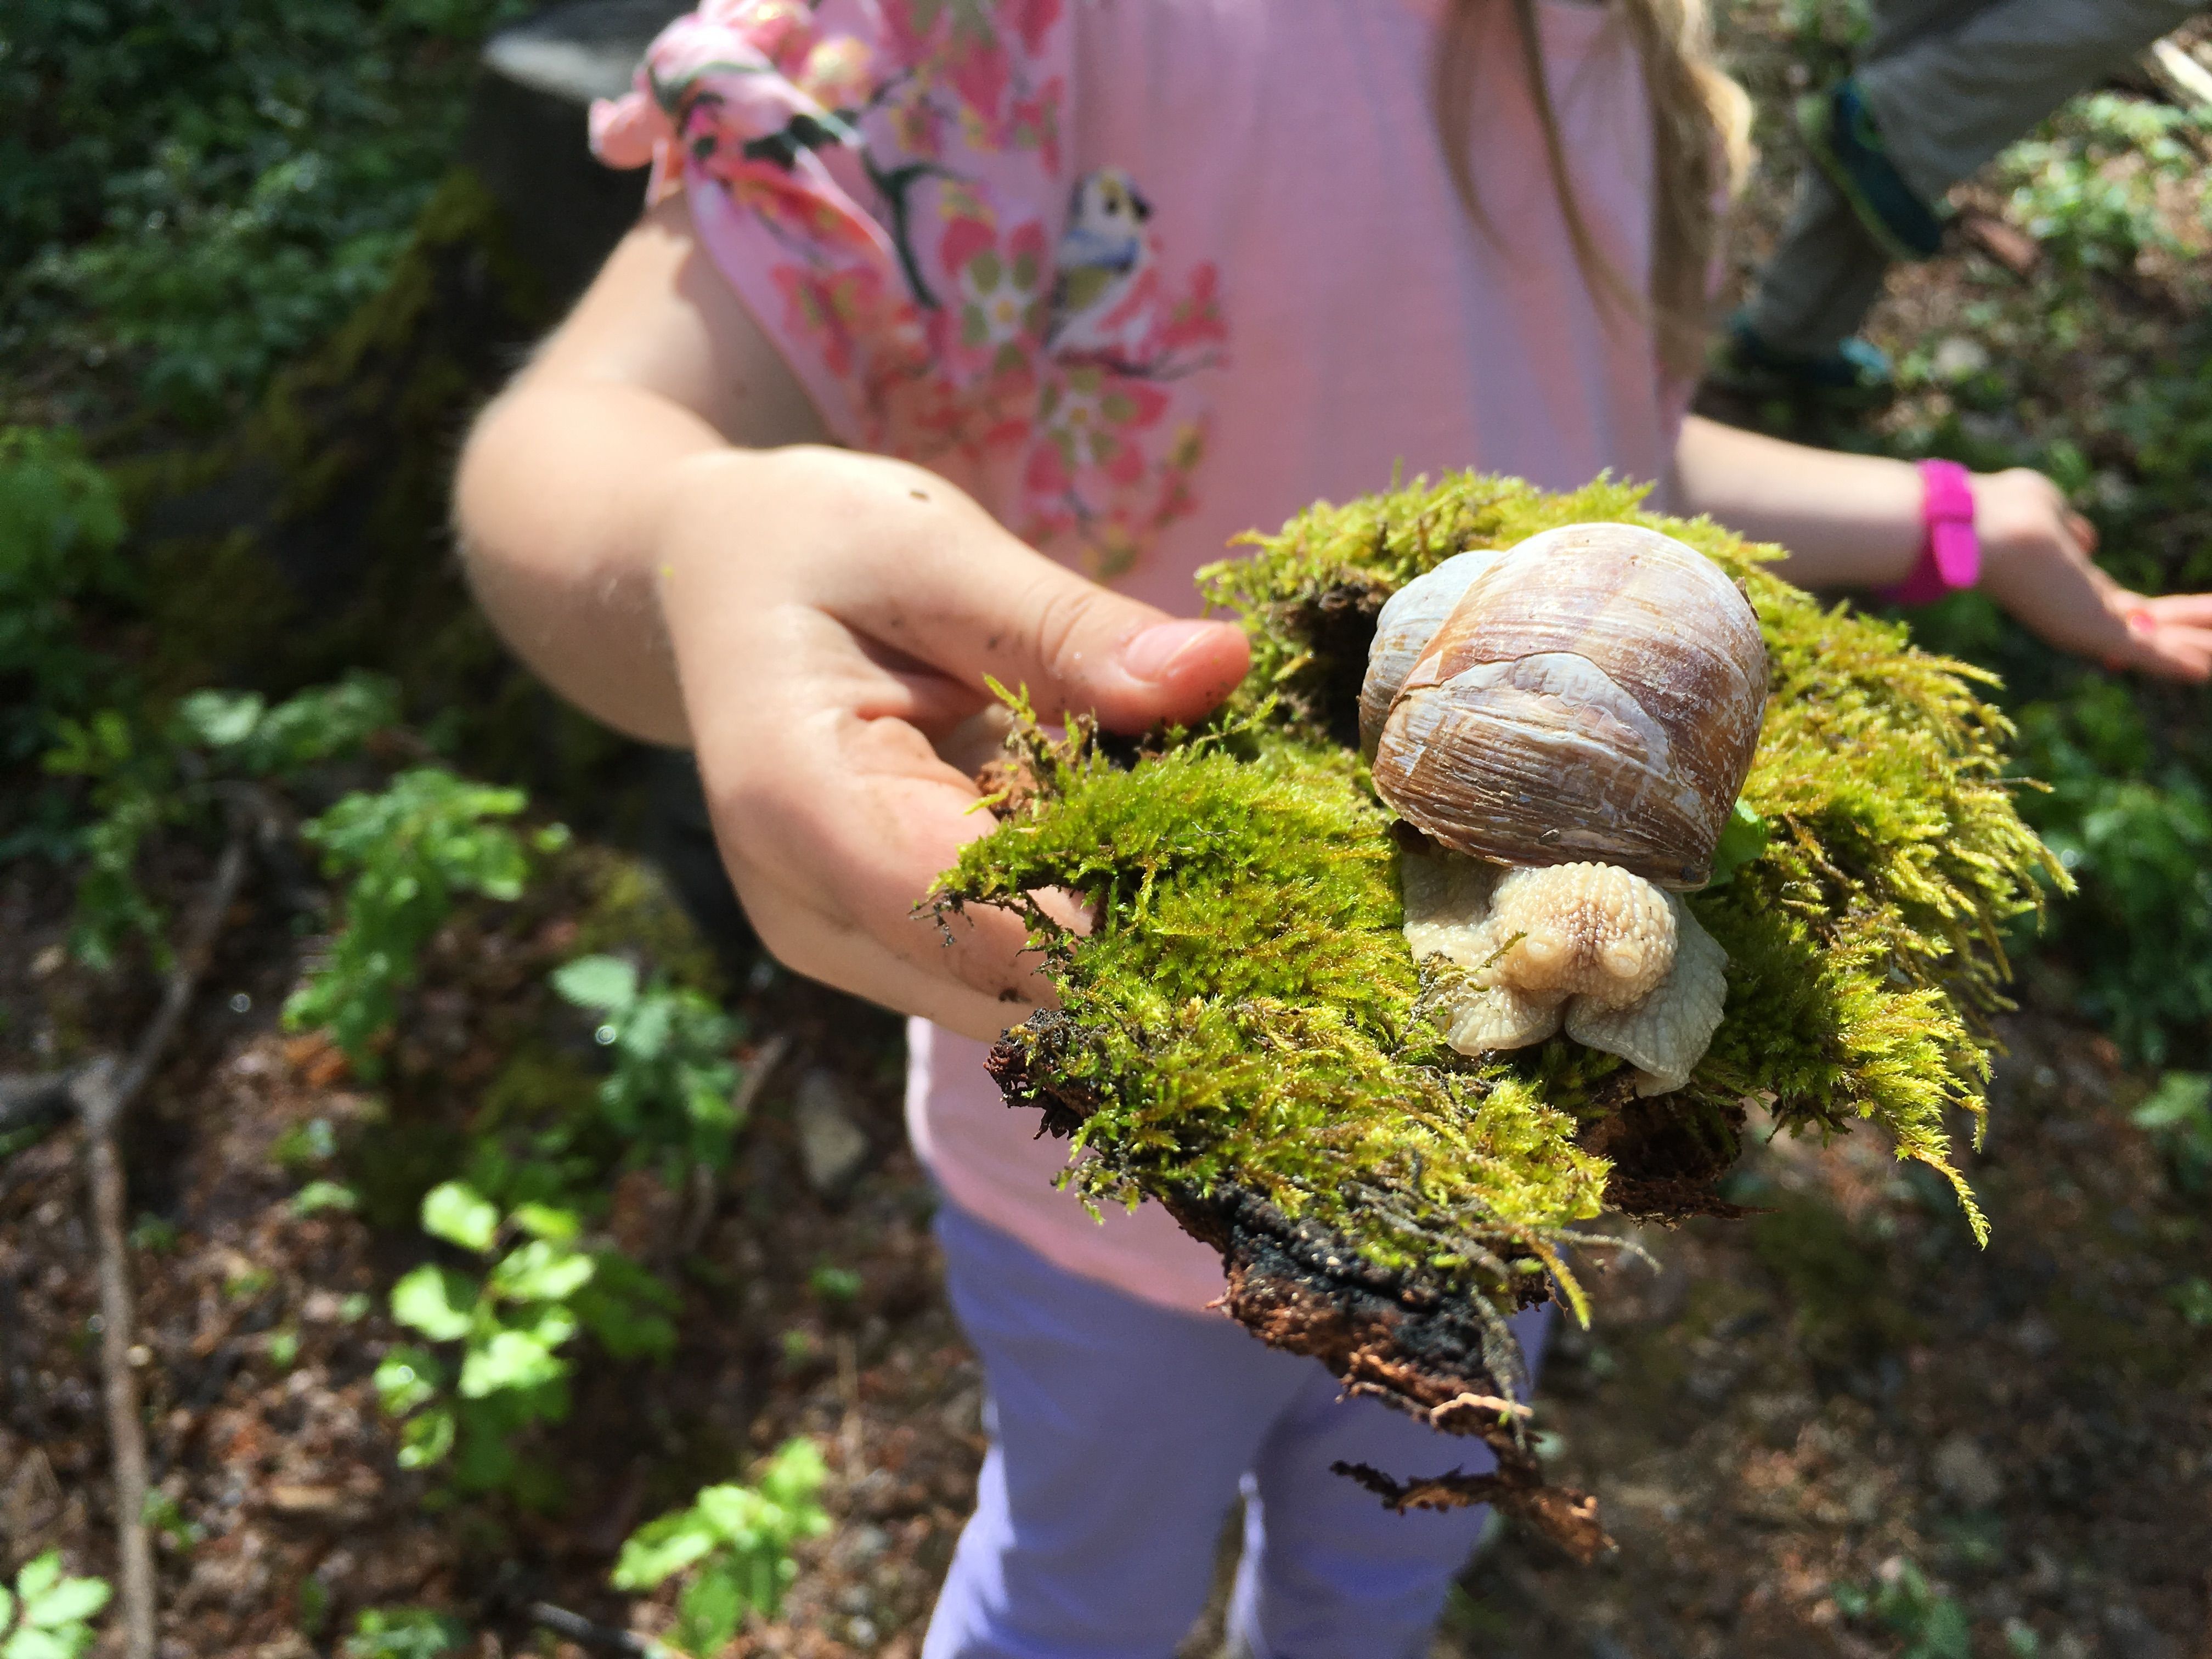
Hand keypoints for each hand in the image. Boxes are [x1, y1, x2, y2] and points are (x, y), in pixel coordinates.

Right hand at [654, 444, 1249, 1040]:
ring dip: (1127, 950)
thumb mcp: (936, 551)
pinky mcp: (882, 948)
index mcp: (796, 798)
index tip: (1258, 892)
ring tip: (1240, 872)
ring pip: (1016, 1003)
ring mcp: (840, 943)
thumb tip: (1221, 668)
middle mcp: (807, 907)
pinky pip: (1005, 971)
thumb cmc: (813, 544)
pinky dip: (1090, 928)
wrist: (708, 584)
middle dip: (1145, 951)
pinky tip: (1164, 864)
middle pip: (1004, 987)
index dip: (1118, 924)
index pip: (976, 909)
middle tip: (1283, 885)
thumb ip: (1068, 625)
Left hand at [1974, 467, 2211, 680]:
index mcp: (2072, 583)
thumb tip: (2084, 539)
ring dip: (2194, 647)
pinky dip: (2176, 661)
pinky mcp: (2094, 632)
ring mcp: (2088, 623)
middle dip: (2186, 633)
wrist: (1978, 530)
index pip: (2121, 603)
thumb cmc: (2003, 511)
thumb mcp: (2048, 512)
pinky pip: (2148, 652)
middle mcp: (2082, 609)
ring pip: (2156, 643)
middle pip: (2147, 627)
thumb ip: (2068, 528)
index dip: (2153, 613)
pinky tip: (2203, 668)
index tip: (2188, 617)